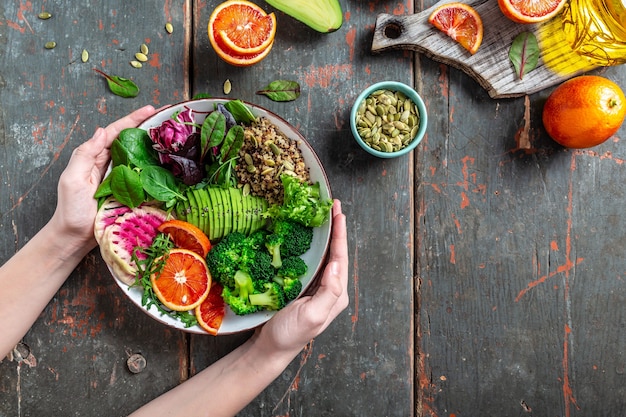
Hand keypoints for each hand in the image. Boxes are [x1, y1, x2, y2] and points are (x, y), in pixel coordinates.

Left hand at [49, 105, 155, 251]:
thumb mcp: (72, 179)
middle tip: (166, 116)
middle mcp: (110, 164)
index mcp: (95, 157)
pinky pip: (145, 177)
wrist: (76, 238)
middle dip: (147, 126)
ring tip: (171, 135)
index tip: (151, 109)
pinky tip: (168, 163)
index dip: (133, 119)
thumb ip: (85, 154)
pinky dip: (156, 168)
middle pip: (131, 140)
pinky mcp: (132, 193)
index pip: (116, 132)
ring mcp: (122, 179)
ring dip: (154, 145)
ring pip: (140, 156)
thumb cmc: (71, 210)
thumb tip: (101, 132)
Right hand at [255, 199, 348, 351]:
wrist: (269, 348)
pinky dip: (311, 246)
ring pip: (324, 255)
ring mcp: (316, 287)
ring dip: (324, 235)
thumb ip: (329, 291)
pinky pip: (310, 261)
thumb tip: (336, 264)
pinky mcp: (302, 287)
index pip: (341, 258)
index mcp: (336, 294)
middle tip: (333, 205)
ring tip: (323, 215)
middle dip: (335, 229)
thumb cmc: (290, 334)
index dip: (340, 234)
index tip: (338, 212)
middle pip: (335, 253)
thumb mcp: (313, 315)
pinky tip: (307, 236)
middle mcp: (329, 288)